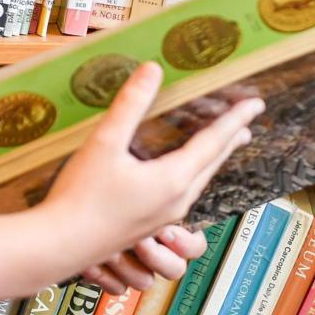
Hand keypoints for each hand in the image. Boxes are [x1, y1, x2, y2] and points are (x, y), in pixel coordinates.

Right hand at [41, 62, 263, 292]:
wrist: (59, 245)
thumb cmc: (80, 197)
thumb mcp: (105, 143)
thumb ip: (130, 104)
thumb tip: (152, 69)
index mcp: (172, 180)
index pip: (213, 142)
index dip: (234, 120)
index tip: (255, 105)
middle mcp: (175, 202)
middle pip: (212, 164)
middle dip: (230, 141)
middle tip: (245, 125)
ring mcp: (163, 219)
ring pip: (198, 184)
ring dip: (212, 162)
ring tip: (219, 150)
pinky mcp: (148, 228)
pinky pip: (182, 199)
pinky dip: (192, 179)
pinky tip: (181, 180)